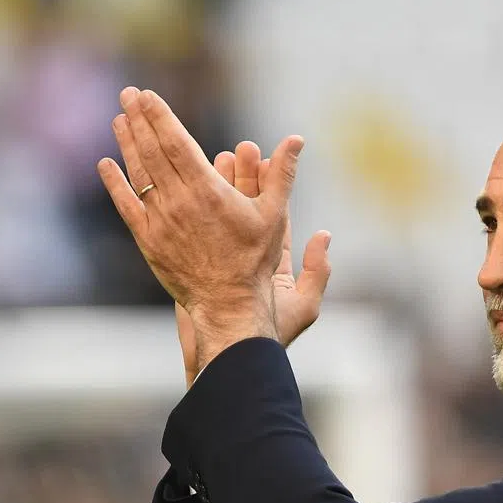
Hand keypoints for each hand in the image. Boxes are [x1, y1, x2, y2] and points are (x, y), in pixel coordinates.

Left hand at [97, 87, 327, 371]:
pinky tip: (107, 164)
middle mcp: (179, 202)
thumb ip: (282, 174)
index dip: (160, 116)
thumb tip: (296, 140)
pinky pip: (127, 205)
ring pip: (138, 174)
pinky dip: (115, 183)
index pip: (177, 143)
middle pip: (153, 152)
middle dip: (139, 120)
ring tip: (118, 119)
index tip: (147, 96)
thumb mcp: (275, 215)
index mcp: (208, 191)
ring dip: (127, 144)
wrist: (229, 303)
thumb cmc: (255, 260)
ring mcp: (160, 221)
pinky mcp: (148, 240)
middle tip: (128, 94)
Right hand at [174, 141, 331, 386]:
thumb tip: (324, 234)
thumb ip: (317, 272)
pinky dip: (186, 208)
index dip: (265, 184)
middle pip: (241, 208)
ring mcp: (218, 261)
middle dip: (238, 177)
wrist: (230, 355)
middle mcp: (244, 258)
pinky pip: (191, 231)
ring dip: (212, 186)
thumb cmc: (268, 338)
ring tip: (211, 154)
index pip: (270, 214)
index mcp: (269, 263)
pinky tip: (179, 183)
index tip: (260, 155)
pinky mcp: (195, 268)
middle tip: (236, 147)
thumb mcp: (303, 306)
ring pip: (215, 216)